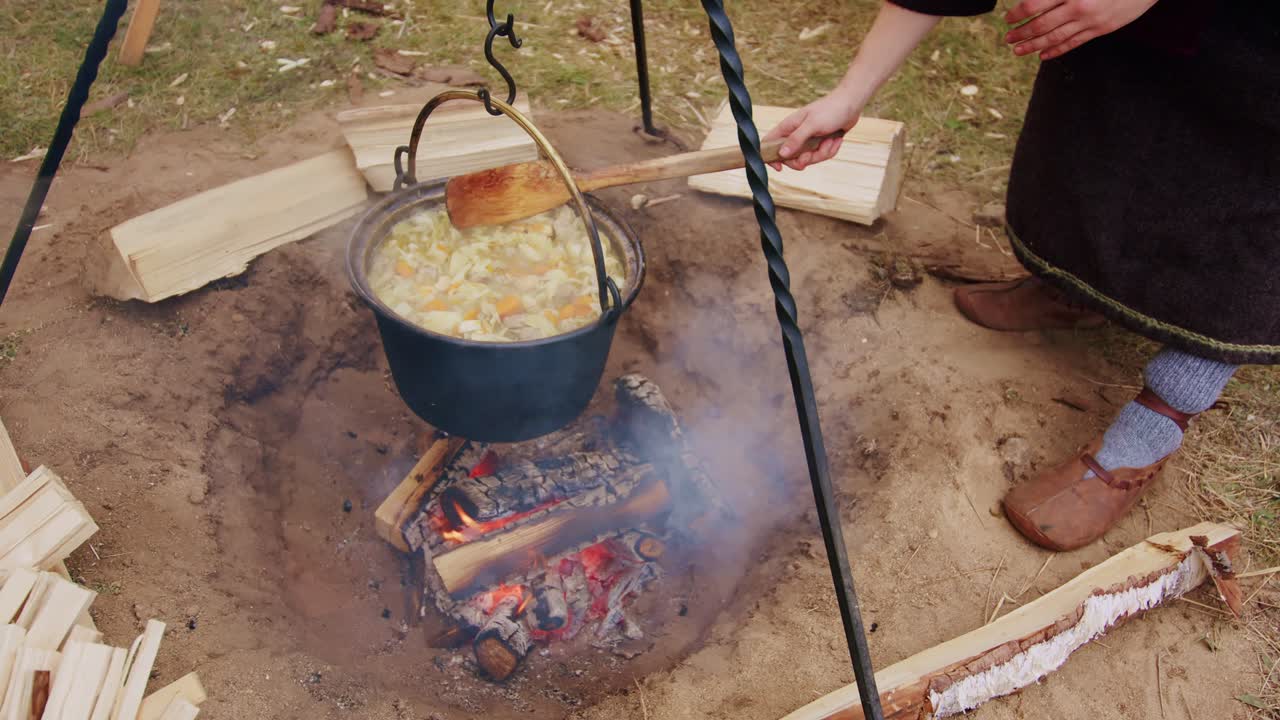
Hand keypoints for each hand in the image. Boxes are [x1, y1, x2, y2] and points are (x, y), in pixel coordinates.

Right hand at [763, 90, 861, 170]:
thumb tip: (781, 154)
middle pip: (790, 158)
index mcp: (788, 127)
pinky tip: (836, 139)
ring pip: (808, 159)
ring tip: (830, 140)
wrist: (851, 104)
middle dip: (803, 160)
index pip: (769, 143)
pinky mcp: (819, 143)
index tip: (779, 167)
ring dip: (821, 153)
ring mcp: (808, 140)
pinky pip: (820, 156)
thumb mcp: (812, 125)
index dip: (770, 157)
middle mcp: (796, 134)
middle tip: (810, 155)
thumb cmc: (830, 110)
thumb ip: (796, 139)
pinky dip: (830, 150)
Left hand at [1004, 0, 1158, 59]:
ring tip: (1019, 50)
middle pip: (1042, 25)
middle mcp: (1079, 6)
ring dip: (1034, 45)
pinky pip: (1074, 43)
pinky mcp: (1102, 29)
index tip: (1008, 17)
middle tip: (1009, 38)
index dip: (1018, 13)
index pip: (1035, 4)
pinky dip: (1057, 50)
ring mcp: (1091, 20)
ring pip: (1055, 37)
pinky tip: (1044, 55)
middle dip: (1022, 33)